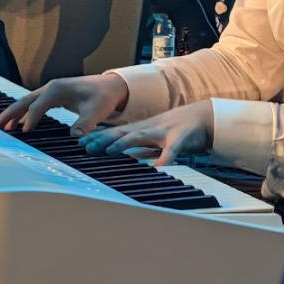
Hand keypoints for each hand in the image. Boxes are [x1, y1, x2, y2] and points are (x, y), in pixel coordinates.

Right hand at [0, 73, 129, 134]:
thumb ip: (85, 124)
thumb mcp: (96, 112)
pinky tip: (17, 125)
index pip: (38, 106)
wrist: (111, 86)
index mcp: (58, 89)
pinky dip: (23, 114)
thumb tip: (75, 137)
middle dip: (9, 114)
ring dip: (13, 114)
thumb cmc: (103, 97)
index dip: (30, 119)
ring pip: (26, 102)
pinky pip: (33, 105)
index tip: (24, 133)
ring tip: (0, 128)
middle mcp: (50, 88)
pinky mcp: (53, 96)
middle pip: (24, 101)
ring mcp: (50, 91)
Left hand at [77, 101, 213, 166]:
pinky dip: (165, 157)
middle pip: (122, 133)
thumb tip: (123, 155)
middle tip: (86, 147)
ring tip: (111, 151)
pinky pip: (173, 149)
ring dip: (125, 144)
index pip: (116, 133)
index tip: (80, 144)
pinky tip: (159, 167)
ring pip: (141, 137)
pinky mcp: (181, 139)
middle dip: (103, 140)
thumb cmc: (178, 130)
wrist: (203, 117)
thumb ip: (140, 148)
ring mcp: (164, 132)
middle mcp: (149, 129)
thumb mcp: (155, 140)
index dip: (98, 138)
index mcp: (142, 130)